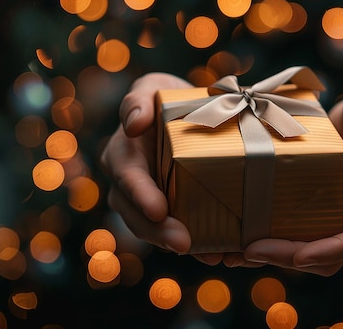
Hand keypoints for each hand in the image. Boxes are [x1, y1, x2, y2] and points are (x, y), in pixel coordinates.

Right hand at [100, 73, 193, 253]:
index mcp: (122, 157)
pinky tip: (220, 253)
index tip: (159, 210)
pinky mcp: (173, 215)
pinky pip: (181, 233)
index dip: (141, 195)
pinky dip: (200, 246)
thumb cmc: (166, 98)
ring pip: (158, 232)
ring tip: (208, 255)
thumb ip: (138, 100)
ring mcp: (150, 204)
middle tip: (184, 244)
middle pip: (138, 216)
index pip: (127, 178)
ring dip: (181, 245)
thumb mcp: (153, 88)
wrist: (191, 116)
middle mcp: (130, 187)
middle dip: (159, 232)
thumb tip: (133, 124)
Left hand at [224, 79, 342, 275]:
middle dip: (292, 256)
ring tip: (233, 252)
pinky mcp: (318, 202)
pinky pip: (296, 226)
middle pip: (333, 252)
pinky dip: (268, 233)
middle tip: (251, 250)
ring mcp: (340, 210)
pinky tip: (235, 234)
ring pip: (311, 247)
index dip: (336, 250)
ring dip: (274, 253)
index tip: (302, 256)